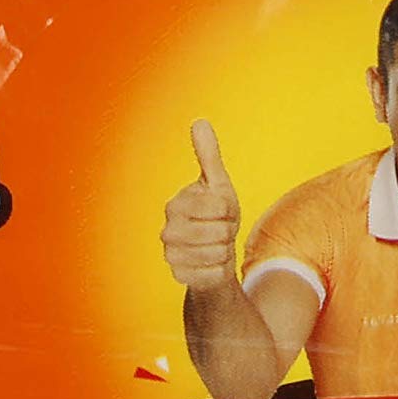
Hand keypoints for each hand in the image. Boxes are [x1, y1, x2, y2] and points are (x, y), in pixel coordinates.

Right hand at [162, 120, 242, 290]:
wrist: (210, 251)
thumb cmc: (215, 214)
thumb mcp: (217, 184)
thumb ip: (208, 155)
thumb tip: (199, 121)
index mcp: (175, 204)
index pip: (220, 208)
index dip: (230, 210)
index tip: (222, 211)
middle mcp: (167, 230)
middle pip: (219, 233)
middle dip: (228, 232)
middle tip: (220, 230)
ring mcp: (171, 255)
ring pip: (218, 254)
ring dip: (225, 251)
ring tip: (216, 245)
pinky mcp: (179, 277)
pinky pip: (214, 273)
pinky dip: (220, 269)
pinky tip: (211, 263)